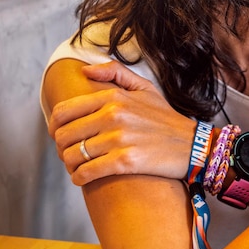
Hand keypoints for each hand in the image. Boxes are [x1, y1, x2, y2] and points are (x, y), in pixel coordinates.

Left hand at [48, 61, 196, 184]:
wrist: (194, 146)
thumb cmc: (167, 119)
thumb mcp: (145, 88)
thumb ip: (115, 73)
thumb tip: (85, 71)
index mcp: (113, 97)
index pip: (65, 111)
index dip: (54, 126)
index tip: (58, 135)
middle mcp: (114, 115)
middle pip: (65, 135)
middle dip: (61, 147)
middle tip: (68, 154)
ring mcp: (119, 139)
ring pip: (73, 155)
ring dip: (70, 164)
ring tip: (76, 167)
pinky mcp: (126, 161)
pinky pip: (88, 171)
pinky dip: (79, 177)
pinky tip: (82, 178)